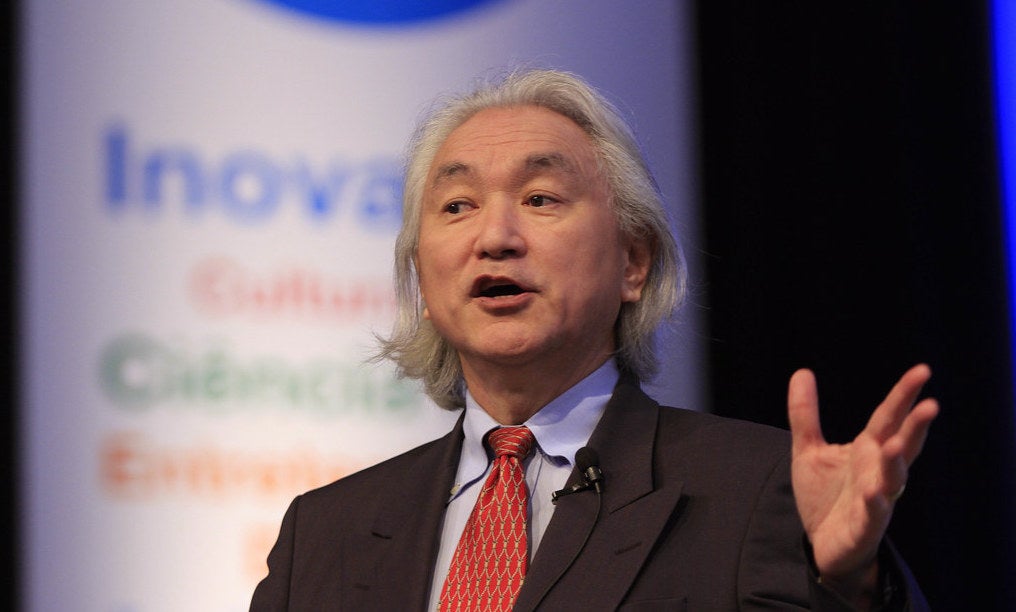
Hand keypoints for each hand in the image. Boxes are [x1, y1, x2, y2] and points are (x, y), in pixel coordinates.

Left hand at [787, 364, 938, 602]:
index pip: (888, 417)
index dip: (904, 395)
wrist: (823, 544)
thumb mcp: (808, 449)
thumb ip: (805, 414)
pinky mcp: (864, 525)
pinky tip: (873, 493)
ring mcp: (875, 498)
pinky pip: (873, 514)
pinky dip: (875, 504)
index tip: (922, 371)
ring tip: (895, 445)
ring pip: (893, 479)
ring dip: (895, 463)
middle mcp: (877, 470)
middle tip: (931, 405)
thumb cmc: (824, 495)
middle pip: (901, 444)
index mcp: (868, 449)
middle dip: (915, 427)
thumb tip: (802, 371)